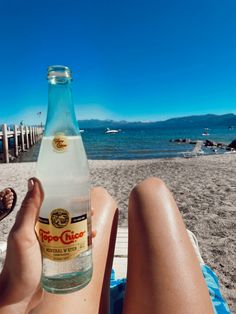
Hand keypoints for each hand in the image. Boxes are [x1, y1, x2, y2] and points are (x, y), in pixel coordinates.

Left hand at [0, 178, 95, 312]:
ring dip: (82, 225)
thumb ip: (29, 209)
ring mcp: (50, 242)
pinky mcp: (56, 254)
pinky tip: (90, 241)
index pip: (50, 201)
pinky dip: (82, 240)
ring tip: (93, 227)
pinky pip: (71, 243)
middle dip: (78, 210)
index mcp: (33, 221)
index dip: (65, 195)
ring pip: (70, 228)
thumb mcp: (23, 235)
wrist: (19, 297)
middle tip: (90, 210)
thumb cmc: (18, 267)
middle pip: (64, 214)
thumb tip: (34, 181)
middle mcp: (42, 229)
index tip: (78, 191)